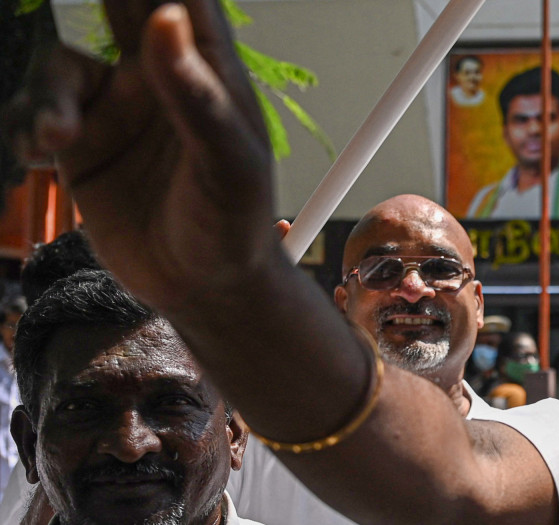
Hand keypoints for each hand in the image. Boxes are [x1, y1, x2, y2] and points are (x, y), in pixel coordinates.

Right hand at [1, 0, 273, 312]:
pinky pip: (38, 113)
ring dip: (47, 93)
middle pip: (118, 11)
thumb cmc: (235, 224)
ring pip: (61, 69)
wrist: (202, 290)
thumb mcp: (227, 162)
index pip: (182, 1)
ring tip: (56, 136)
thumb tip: (168, 17)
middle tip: (45, 2)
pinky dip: (29, 123)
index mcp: (207, 70)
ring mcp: (117, 110)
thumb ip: (196, 92)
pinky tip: (38, 150)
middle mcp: (158, 79)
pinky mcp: (82, 146)